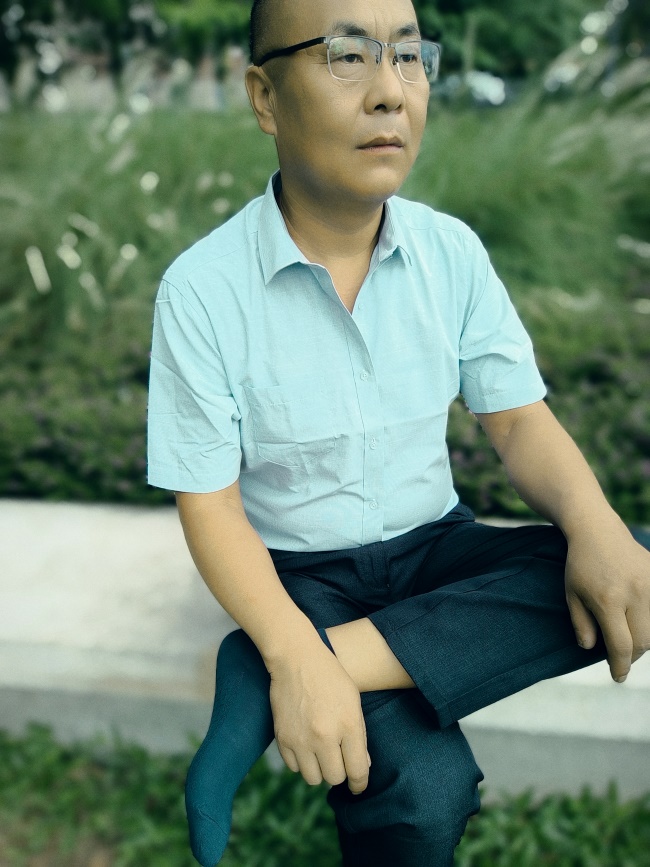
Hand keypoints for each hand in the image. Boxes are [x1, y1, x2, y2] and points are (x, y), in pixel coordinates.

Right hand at [267, 639, 370, 794]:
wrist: (296, 659)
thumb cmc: (330, 676)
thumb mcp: (353, 701)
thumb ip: (359, 736)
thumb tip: (362, 766)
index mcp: (348, 726)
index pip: (357, 772)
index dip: (359, 784)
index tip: (357, 786)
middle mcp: (324, 737)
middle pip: (334, 778)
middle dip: (339, 772)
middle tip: (338, 758)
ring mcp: (301, 739)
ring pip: (313, 778)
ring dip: (319, 769)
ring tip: (320, 751)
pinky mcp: (282, 738)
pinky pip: (293, 767)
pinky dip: (301, 761)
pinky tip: (305, 744)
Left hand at [564, 523, 649, 681]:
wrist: (598, 530)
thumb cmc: (580, 564)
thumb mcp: (572, 594)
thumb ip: (581, 624)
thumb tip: (591, 650)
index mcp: (608, 600)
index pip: (621, 646)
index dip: (620, 666)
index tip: (617, 676)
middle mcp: (634, 593)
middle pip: (643, 642)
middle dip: (632, 655)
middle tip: (620, 656)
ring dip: (644, 641)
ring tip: (628, 637)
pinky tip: (639, 623)